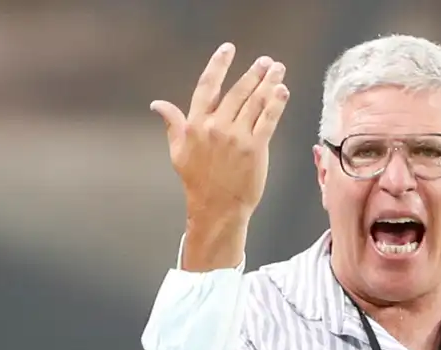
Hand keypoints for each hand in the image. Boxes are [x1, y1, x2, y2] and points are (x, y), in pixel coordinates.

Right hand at [150, 43, 289, 226]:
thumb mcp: (178, 152)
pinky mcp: (254, 148)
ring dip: (268, 83)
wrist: (216, 209)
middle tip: (265, 61)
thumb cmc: (198, 182)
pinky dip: (276, 103)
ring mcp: (236, 137)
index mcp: (195, 125)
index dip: (218, 65)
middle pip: (237, 91)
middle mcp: (215, 127)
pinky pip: (268, 120)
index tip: (228, 49)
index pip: (207, 86)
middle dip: (253, 73)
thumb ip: (172, 125)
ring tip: (278, 70)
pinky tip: (282, 91)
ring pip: (255, 102)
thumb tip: (158, 105)